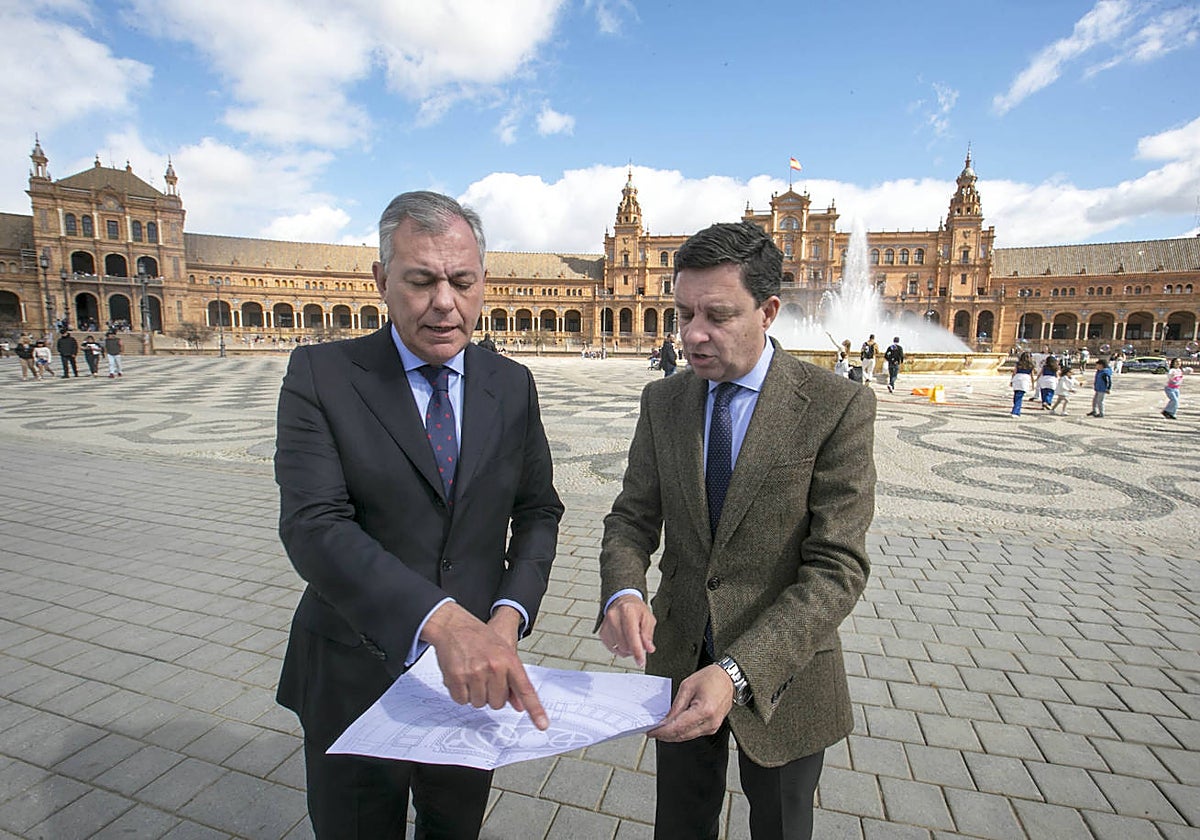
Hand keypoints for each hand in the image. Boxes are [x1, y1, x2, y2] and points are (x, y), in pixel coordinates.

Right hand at [421, 602, 548, 729]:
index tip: (543, 725)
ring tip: (472, 674)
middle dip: (491, 695)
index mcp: (509, 660)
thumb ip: (513, 680)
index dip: (535, 709)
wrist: (454, 626)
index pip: (525, 689)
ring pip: (479, 703)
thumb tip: (520, 706)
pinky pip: (462, 700)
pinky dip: (461, 693)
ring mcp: (475, 673)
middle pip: (497, 703)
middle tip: (484, 677)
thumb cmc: (481, 638)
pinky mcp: (457, 678)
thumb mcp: (503, 652)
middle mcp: (494, 667)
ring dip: (475, 694)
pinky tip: (461, 676)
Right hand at [598, 594, 655, 666]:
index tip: (641, 661)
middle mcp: (614, 617)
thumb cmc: (635, 609)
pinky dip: (620, 649)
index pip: (632, 636)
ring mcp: (606, 625)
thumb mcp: (648, 618)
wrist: (622, 601)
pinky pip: (612, 648)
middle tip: (640, 643)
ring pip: (618, 648)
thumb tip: (648, 648)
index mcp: (627, 611)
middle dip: (634, 649)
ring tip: (632, 639)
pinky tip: (624, 640)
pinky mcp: (602, 633)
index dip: (637, 652)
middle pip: (625, 645)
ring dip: (628, 649)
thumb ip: (648, 634)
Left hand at [648, 664, 733, 741]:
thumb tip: (665, 721)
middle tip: (652, 732)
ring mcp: (713, 727)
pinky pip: (694, 733)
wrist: (728, 678)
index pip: (678, 728)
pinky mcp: (713, 727)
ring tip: (660, 730)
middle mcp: (710, 722)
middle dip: (665, 735)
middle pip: (682, 736)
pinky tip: (674, 727)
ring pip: (687, 737)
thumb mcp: (687, 687)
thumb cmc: (711, 678)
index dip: (662, 732)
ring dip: (673, 735)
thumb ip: (676, 706)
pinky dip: (682, 732)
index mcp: (704, 710)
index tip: (651, 732)